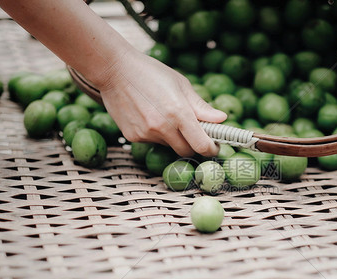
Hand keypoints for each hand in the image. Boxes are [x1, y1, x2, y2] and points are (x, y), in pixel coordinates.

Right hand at [96, 49, 226, 156]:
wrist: (114, 70)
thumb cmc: (151, 73)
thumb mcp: (181, 84)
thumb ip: (201, 107)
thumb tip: (222, 119)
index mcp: (179, 112)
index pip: (201, 145)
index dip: (211, 149)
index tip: (215, 145)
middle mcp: (162, 127)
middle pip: (186, 151)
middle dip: (194, 145)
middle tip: (195, 133)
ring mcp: (146, 134)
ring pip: (169, 146)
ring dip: (174, 137)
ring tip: (166, 115)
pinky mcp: (133, 136)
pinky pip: (152, 141)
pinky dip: (156, 134)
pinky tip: (149, 115)